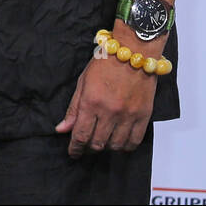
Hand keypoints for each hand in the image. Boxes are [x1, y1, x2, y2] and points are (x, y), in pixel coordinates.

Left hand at [56, 43, 156, 157]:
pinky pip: (134, 141)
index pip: (81, 135)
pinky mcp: (143, 116)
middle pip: (97, 143)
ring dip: (106, 148)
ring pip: (115, 145)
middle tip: (85, 147)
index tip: (72, 153)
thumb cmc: (105, 63)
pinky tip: (119, 143)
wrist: (133, 52)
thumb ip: (73, 109)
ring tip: (101, 143)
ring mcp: (128, 115)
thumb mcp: (82, 82)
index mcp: (91, 102)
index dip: (75, 148)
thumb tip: (62, 129)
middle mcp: (110, 112)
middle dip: (88, 149)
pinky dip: (125, 147)